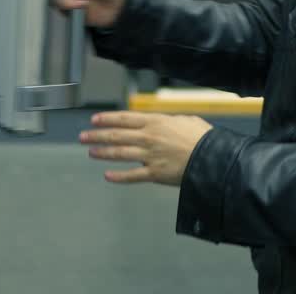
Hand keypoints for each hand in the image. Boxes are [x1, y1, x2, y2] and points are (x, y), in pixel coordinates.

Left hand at [80, 111, 212, 185]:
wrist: (212, 158)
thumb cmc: (202, 138)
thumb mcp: (185, 120)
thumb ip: (169, 121)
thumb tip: (162, 122)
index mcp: (155, 122)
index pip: (124, 118)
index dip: (107, 119)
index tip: (94, 120)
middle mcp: (148, 137)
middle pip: (116, 135)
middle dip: (97, 136)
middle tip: (83, 137)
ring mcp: (149, 156)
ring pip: (119, 153)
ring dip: (102, 153)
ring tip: (90, 152)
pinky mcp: (154, 173)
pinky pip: (132, 175)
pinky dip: (118, 176)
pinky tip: (107, 175)